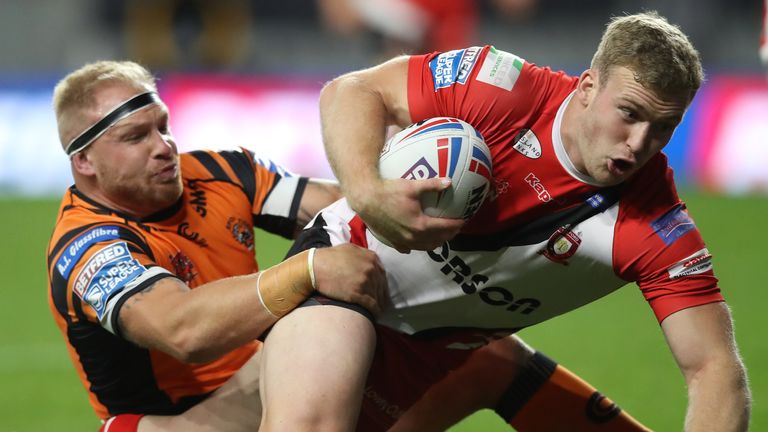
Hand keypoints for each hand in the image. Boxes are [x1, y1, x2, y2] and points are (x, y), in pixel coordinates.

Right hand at [312, 244, 388, 315]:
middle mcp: (371, 268)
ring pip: (378, 296)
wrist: (314, 267)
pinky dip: (375, 311)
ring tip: (378, 311)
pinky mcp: (358, 294)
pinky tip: (375, 315)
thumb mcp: (349, 249)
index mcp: (371, 257)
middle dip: (381, 296)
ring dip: (379, 305)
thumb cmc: (329, 258)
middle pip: (381, 286)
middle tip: (381, 304)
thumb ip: (362, 254)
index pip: (382, 274)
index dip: (381, 284)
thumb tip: (370, 261)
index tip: (380, 291)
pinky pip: (372, 305)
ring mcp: (365, 281)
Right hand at [350, 177, 464, 252]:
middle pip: (437, 240)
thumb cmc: (389, 191)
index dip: (456, 225)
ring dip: (435, 242)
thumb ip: (432, 185)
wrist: (366, 200)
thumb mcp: (412, 186)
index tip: (463, 220)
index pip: (444, 228)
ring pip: (424, 247)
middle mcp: (413, 237)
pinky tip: (417, 241)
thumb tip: (449, 182)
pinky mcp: (393, 242)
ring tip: (441, 236)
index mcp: (420, 225)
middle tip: (455, 229)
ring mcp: (402, 242)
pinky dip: (417, 246)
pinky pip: (409, 248)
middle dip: (448, 235)